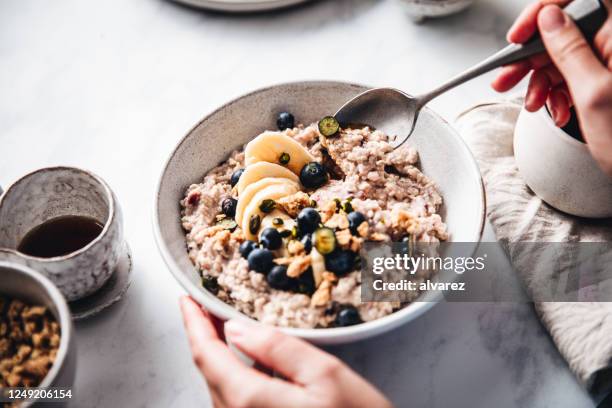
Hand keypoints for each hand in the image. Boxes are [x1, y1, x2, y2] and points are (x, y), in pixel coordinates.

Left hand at [179, 296, 391, 407]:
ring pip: (220, 386)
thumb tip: (237, 329)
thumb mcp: (325, 375)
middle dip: (204, 334)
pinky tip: (246, 360)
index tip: (188, 299)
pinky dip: (233, 373)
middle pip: (210, 370)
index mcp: (249, 400)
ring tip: (223, 326)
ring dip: (218, 353)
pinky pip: (235, 400)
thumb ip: (278, 349)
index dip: (194, 322)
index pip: (207, 354)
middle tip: (207, 305)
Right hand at [492, 0, 611, 175]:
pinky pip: (571, 75)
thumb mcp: (593, 93)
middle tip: (507, 76)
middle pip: (564, 29)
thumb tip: (549, 19)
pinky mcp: (606, 79)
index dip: (545, 8)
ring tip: (532, 103)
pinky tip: (555, 108)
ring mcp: (611, 61)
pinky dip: (556, 92)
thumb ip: (569, 50)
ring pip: (562, 56)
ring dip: (540, 80)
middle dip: (532, 56)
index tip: (521, 33)